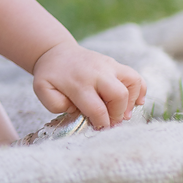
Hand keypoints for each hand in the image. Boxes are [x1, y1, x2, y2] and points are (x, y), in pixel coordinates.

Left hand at [31, 41, 146, 129]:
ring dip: (131, 102)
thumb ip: (56, 104)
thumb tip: (77, 110)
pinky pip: (136, 77)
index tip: (99, 129)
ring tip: (123, 113)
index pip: (97, 108)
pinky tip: (136, 102)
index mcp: (78, 83)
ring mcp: (109, 66)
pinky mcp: (116, 64)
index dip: (101, 123)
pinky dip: (140, 91)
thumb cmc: (51, 75)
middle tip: (111, 122)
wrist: (56, 53)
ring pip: (133, 83)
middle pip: (119, 95)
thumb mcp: (42, 90)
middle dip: (117, 114)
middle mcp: (97, 72)